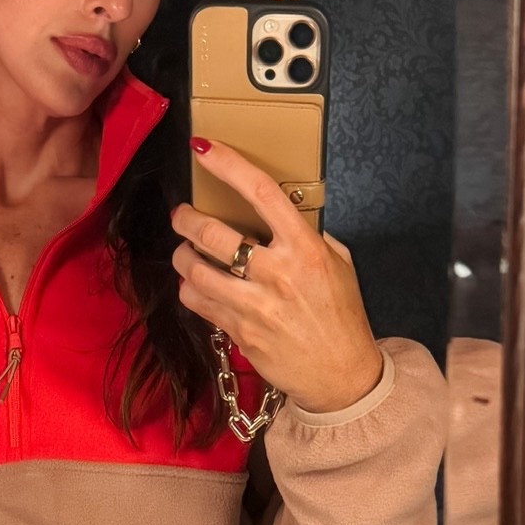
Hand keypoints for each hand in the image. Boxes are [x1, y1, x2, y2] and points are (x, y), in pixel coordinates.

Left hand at [171, 139, 383, 413]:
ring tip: (185, 252)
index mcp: (305, 249)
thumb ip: (311, 238)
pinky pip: (197, 301)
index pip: (261, 193)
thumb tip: (283, 216)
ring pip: (194, 268)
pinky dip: (189, 289)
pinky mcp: (238, 331)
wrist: (341, 375)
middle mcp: (277, 273)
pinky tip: (196, 286)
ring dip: (182, 255)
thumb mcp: (340, 266)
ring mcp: (254, 304)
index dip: (228, 165)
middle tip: (182, 215)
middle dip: (186, 218)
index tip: (205, 149)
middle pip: (212, 232)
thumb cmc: (342, 318)